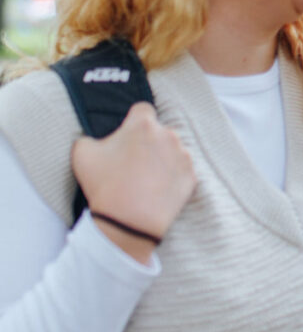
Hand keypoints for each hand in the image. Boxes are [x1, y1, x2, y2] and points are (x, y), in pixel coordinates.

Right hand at [71, 102, 195, 262]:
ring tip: (145, 179)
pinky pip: (181, 170)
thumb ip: (88, 137)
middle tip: (132, 163)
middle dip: (147, 142)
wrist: (129, 222)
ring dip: (161, 159)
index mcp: (143, 125)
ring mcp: (183, 155)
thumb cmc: (104, 185)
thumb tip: (96, 139)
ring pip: (172, 150)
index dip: (133, 121)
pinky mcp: (192, 175)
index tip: (127, 135)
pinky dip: (172, 176)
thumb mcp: (82, 154)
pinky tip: (157, 189)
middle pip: (158, 131)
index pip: (142, 109)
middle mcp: (168, 134)